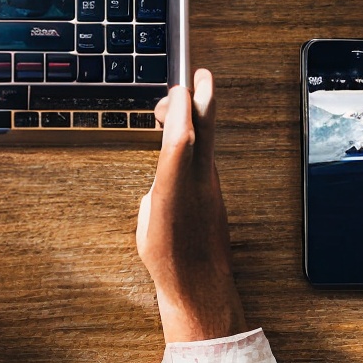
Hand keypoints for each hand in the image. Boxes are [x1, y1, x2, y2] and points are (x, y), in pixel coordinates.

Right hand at [135, 69, 248, 342]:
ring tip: (180, 103)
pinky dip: (195, 139)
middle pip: (205, 129)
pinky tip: (185, 139)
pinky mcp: (214, 194)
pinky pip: (205, 156)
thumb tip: (158, 181)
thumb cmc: (168, 259)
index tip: (179, 86)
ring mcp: (210, 186)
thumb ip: (154, 191)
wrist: (201, 288)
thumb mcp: (148, 219)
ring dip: (197, 117)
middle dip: (204, 98)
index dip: (181, 108)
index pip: (182, 137)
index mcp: (177, 187)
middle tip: (199, 75)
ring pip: (207, 140)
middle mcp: (199, 181)